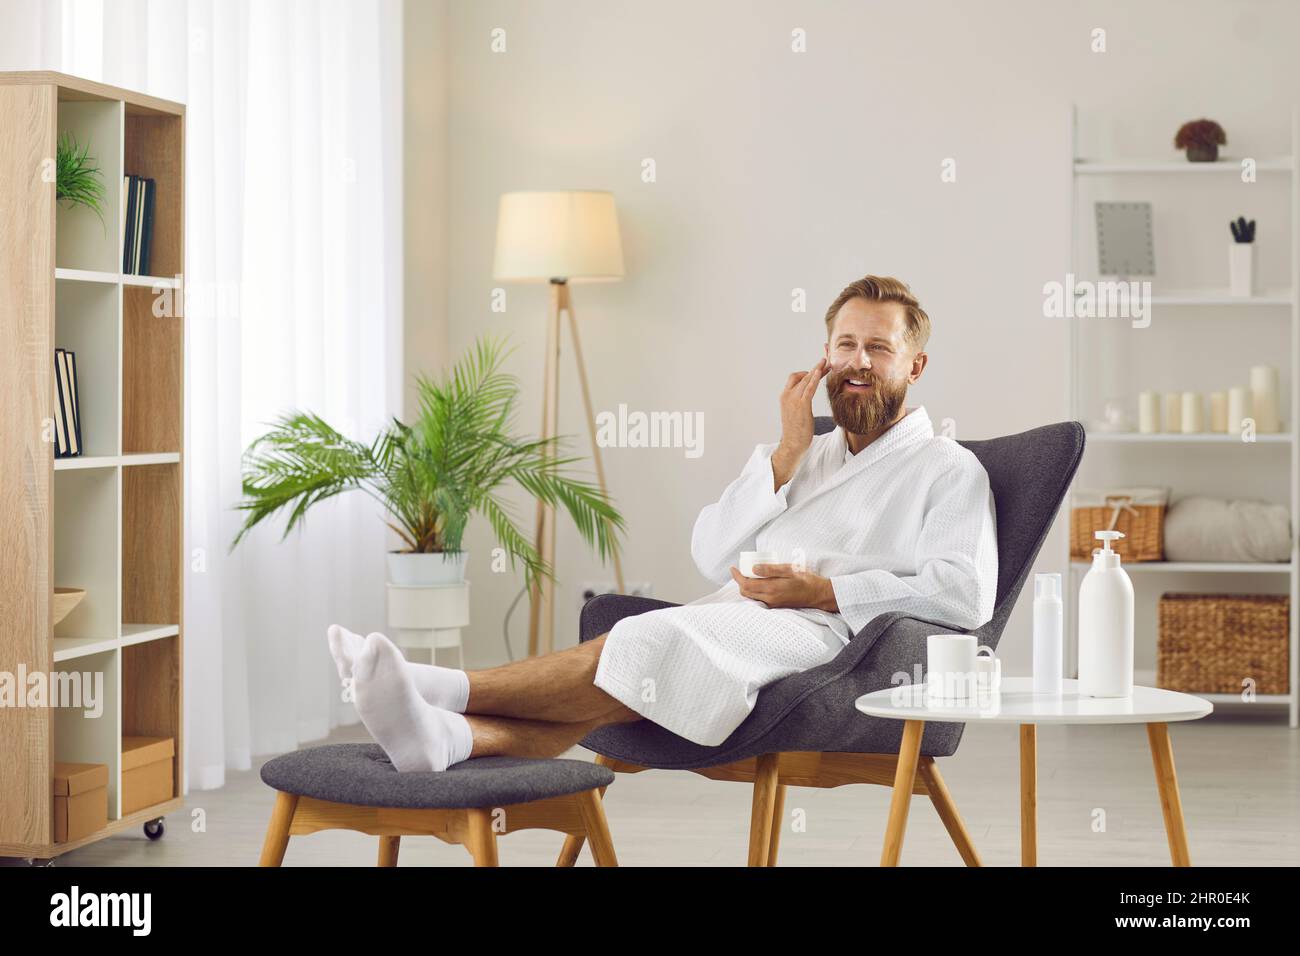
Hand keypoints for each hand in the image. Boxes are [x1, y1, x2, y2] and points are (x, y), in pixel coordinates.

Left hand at [729, 564, 837, 611]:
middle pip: (746, 592)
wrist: (818, 594)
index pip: (746, 584)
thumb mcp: (788, 570)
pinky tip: (758, 584)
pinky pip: (759, 600)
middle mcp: (770, 599)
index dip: (737, 577)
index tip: (733, 568)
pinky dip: (753, 592)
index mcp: (771, 589)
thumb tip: (753, 568)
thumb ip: (770, 569)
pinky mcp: (776, 605)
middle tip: (740, 571)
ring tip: (748, 576)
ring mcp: (773, 604)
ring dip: (746, 587)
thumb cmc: (805, 580)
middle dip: (740, 582)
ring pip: (752, 597)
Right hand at [772, 358, 828, 488]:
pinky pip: (808, 388)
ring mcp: (793, 399)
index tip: (820, 368)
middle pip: (802, 376)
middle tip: (827, 362)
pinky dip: (814, 378)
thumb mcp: (796, 413)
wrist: (792, 444)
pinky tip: (821, 371)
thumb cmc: (796, 431)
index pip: (796, 378)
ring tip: (827, 363)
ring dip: (817, 370)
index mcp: (785, 396)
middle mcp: (787, 395)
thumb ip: (800, 403)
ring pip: (806, 379)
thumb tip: (807, 398)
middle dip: (816, 368)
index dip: (808, 371)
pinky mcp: (801, 405)